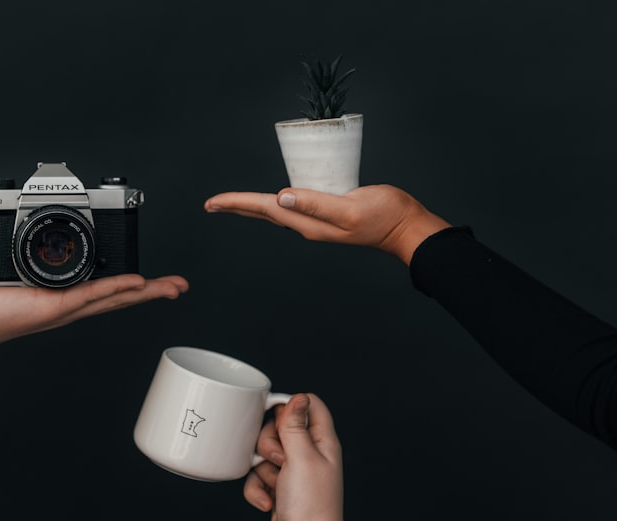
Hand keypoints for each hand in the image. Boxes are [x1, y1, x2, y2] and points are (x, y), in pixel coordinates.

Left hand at [0, 274, 187, 392]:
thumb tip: (25, 236)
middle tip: (178, 286)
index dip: (133, 285)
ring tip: (171, 287)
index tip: (153, 278)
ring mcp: (64, 307)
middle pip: (120, 297)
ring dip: (146, 292)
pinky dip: (117, 288)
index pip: (105, 290)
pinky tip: (137, 283)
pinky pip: (93, 294)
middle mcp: (68, 305)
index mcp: (62, 298)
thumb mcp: (11, 273)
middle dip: (153, 292)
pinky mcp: (54, 306)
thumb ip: (26, 259)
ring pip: (114, 298)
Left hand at [204, 185, 450, 264]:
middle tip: (211, 204)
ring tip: (233, 202)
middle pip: (264, 212)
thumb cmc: (383, 216)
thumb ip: (316, 203)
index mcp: (308, 223)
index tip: (212, 203)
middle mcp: (307, 223)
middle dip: (237, 207)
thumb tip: (282, 198)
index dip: (237, 203)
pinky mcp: (327, 211)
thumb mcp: (349, 208)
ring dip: (253, 205)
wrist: (405, 225)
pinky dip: (276, 200)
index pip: (264, 209)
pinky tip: (274, 198)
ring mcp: (317, 219)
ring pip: (276, 210)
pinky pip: (294, 205)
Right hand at [244, 393, 350, 520]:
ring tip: (276, 484)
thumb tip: (298, 397)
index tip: (274, 418)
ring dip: (262, 470)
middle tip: (279, 460)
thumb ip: (296, 425)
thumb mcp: (302, 457)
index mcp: (322, 442)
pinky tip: (268, 502)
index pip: (309, 405)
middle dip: (269, 443)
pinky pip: (258, 477)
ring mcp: (293, 472)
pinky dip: (258, 489)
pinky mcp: (279, 488)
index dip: (289, 406)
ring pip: (264, 453)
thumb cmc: (311, 506)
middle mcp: (309, 454)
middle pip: (279, 427)